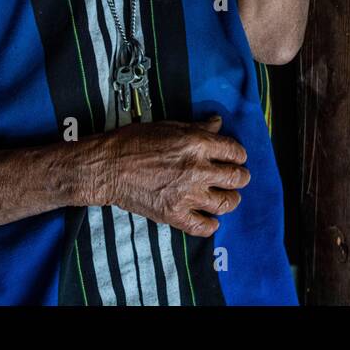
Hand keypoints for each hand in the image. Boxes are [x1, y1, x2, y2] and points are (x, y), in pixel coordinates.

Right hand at [101, 115, 249, 236]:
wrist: (108, 167)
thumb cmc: (135, 141)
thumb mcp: (170, 126)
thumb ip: (198, 128)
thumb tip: (217, 123)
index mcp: (197, 144)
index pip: (234, 151)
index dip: (239, 155)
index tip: (237, 158)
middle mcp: (197, 170)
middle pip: (236, 178)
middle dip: (241, 177)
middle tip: (239, 178)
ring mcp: (187, 194)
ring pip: (225, 203)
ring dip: (231, 200)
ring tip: (228, 198)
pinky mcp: (174, 215)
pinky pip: (203, 226)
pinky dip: (211, 224)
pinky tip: (211, 219)